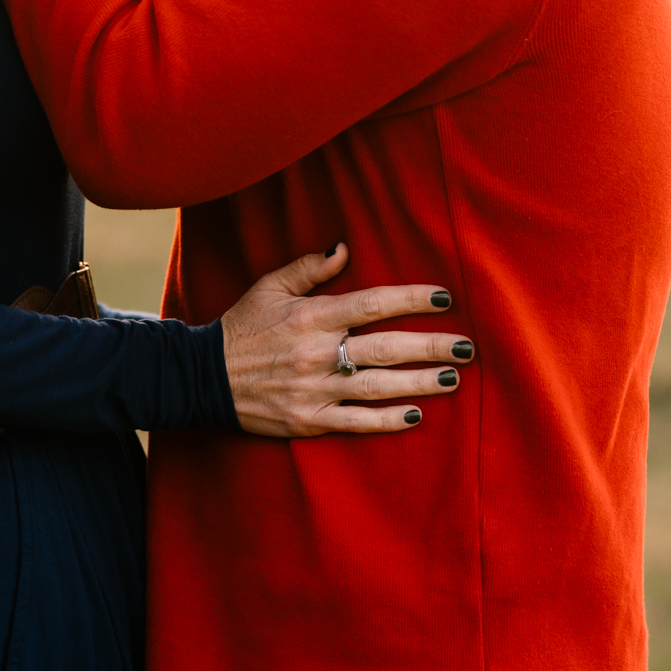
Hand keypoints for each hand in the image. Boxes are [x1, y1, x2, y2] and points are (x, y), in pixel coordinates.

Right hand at [220, 243, 471, 437]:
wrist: (204, 377)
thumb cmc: (241, 327)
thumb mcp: (269, 286)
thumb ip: (308, 268)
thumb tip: (344, 248)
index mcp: (311, 315)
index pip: (373, 303)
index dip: (412, 299)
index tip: (444, 297)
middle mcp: (318, 352)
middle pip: (387, 348)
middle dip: (432, 346)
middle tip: (467, 347)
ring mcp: (315, 389)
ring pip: (379, 386)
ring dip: (420, 383)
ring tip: (452, 378)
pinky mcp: (309, 420)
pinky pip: (357, 422)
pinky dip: (387, 420)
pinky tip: (415, 415)